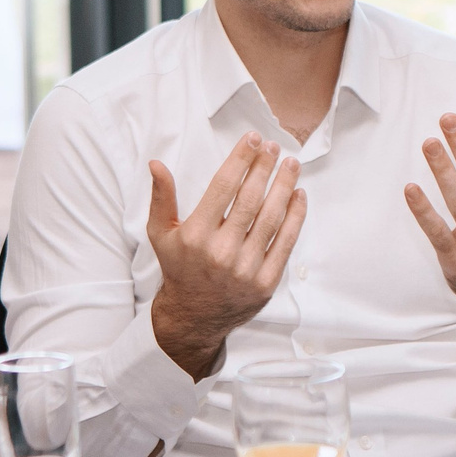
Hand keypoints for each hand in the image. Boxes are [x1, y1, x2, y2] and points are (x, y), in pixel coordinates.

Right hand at [147, 133, 306, 379]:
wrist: (194, 316)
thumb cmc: (178, 268)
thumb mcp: (161, 234)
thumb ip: (161, 197)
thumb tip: (157, 163)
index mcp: (195, 235)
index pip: (223, 187)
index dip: (240, 159)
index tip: (252, 140)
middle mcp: (220, 252)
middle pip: (250, 199)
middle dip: (265, 168)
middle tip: (274, 147)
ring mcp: (245, 269)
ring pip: (271, 218)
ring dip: (284, 187)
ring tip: (291, 165)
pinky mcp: (265, 283)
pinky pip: (285, 243)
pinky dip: (295, 217)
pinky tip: (298, 196)